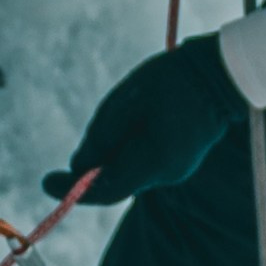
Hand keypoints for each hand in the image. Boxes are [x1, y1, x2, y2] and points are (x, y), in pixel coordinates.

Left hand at [43, 33, 241, 205]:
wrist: (221, 75)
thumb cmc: (172, 79)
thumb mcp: (127, 98)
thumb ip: (100, 136)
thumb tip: (78, 167)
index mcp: (154, 160)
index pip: (107, 189)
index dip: (73, 190)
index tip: (45, 182)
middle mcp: (165, 174)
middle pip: (115, 180)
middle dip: (93, 163)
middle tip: (104, 121)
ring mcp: (174, 172)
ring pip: (126, 171)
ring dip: (113, 150)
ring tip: (131, 108)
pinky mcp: (175, 164)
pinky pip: (140, 163)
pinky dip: (127, 148)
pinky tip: (138, 118)